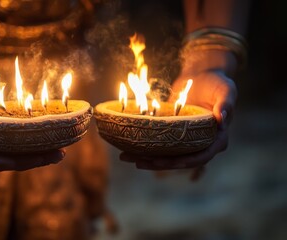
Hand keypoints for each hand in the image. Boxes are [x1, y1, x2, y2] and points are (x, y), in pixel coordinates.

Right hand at [0, 80, 64, 171]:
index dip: (1, 160)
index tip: (21, 160)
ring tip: (60, 152)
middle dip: (30, 161)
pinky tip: (49, 142)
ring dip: (36, 156)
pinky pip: (14, 146)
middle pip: (4, 161)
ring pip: (13, 156)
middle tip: (55, 156)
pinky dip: (30, 145)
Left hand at [120, 69, 236, 169]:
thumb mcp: (226, 90)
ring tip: (126, 157)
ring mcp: (188, 141)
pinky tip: (128, 147)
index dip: (181, 162)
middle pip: (180, 161)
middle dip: (158, 164)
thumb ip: (226, 104)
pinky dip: (146, 147)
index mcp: (218, 139)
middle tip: (136, 162)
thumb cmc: (217, 82)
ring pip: (168, 156)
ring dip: (147, 158)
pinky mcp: (176, 135)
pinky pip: (161, 145)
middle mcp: (203, 144)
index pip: (200, 157)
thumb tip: (222, 120)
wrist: (203, 75)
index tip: (161, 162)